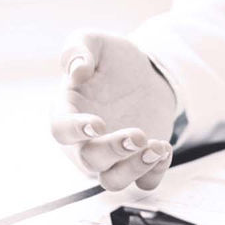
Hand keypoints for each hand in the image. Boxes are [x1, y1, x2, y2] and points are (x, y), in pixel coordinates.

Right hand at [52, 32, 178, 190]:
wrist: (145, 75)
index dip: (75, 131)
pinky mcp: (136, 164)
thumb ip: (78, 49)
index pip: (61, 130)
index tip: (97, 124)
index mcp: (68, 111)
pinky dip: (155, 173)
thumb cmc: (112, 61)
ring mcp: (111, 157)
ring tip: (157, 147)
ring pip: (113, 181)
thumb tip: (76, 71)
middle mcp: (84, 141)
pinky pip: (143, 182)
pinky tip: (164, 149)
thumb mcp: (95, 42)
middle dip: (113, 152)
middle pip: (89, 161)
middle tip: (138, 135)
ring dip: (134, 169)